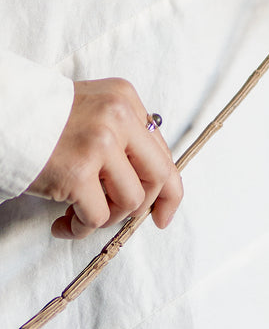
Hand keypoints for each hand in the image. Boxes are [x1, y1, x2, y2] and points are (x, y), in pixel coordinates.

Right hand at [28, 78, 183, 239]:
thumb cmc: (40, 119)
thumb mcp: (92, 110)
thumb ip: (122, 137)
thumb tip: (147, 183)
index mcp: (125, 99)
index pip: (162, 152)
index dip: (168, 190)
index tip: (162, 212)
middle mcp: (118, 117)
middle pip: (157, 176)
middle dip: (143, 208)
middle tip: (118, 219)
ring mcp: (100, 143)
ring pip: (130, 201)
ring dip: (107, 217)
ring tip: (79, 214)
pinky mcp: (77, 172)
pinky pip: (96, 217)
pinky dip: (80, 229)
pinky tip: (63, 223)